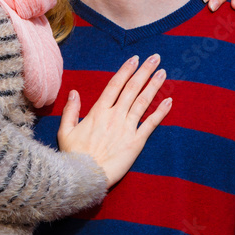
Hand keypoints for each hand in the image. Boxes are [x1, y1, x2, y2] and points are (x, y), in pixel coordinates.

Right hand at [57, 54, 171, 187]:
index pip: (115, 85)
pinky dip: (160, 112)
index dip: (126, 71)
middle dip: (144, 71)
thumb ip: (71, 110)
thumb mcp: (65, 131)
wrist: (84, 177)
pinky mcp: (136, 142)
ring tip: (163, 72)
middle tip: (155, 57)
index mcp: (98, 112)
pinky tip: (169, 101)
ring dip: (154, 86)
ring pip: (143, 102)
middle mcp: (115, 116)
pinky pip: (150, 124)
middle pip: (132, 89)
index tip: (135, 59)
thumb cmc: (73, 156)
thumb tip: (73, 92)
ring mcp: (127, 128)